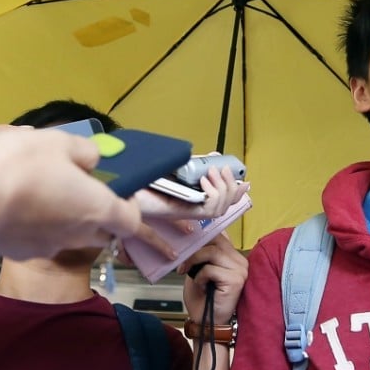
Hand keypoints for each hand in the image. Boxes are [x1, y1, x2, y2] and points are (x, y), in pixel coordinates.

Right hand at [0, 128, 141, 259]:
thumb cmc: (23, 166)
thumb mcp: (60, 142)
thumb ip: (85, 152)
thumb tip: (92, 161)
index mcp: (98, 208)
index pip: (131, 220)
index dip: (130, 205)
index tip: (118, 188)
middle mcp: (79, 234)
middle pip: (103, 231)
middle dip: (99, 214)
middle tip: (81, 189)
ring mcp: (49, 248)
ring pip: (70, 237)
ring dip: (67, 220)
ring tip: (44, 194)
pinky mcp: (20, 253)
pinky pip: (40, 240)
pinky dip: (37, 227)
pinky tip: (17, 208)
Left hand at [131, 167, 248, 221]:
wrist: (124, 185)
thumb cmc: (143, 179)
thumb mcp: (176, 166)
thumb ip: (195, 164)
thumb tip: (214, 156)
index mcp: (191, 198)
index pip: (221, 201)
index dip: (236, 193)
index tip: (245, 182)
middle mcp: (192, 208)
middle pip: (225, 206)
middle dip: (231, 187)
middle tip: (223, 170)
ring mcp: (188, 211)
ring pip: (219, 209)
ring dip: (223, 189)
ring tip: (213, 172)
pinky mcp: (182, 212)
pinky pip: (208, 210)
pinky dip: (213, 194)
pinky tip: (205, 181)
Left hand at [181, 231, 247, 324]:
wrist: (206, 325)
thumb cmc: (202, 299)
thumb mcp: (199, 270)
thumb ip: (201, 253)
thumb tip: (194, 234)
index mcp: (234, 257)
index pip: (221, 235)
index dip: (202, 235)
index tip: (187, 242)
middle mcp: (241, 261)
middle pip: (216, 240)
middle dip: (194, 249)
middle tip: (182, 262)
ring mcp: (241, 270)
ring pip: (212, 252)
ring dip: (194, 261)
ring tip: (187, 273)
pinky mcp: (236, 280)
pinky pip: (211, 269)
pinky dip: (200, 276)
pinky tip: (201, 286)